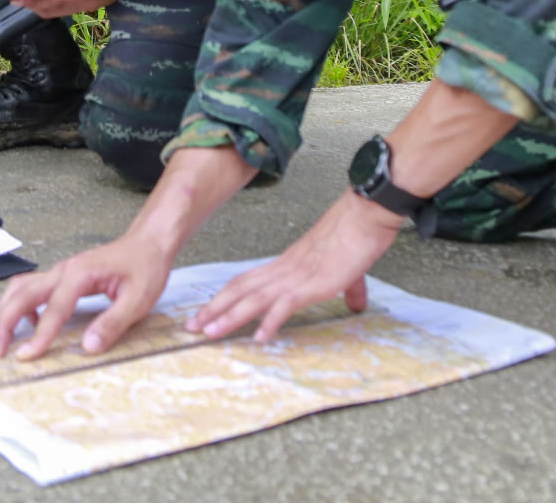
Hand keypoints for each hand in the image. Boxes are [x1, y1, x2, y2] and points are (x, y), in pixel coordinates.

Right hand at [0, 235, 172, 359]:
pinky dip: (21, 305)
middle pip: (22, 293)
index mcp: (80, 273)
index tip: (26, 356)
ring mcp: (61, 271)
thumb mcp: (138, 299)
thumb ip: (112, 323)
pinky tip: (30, 324)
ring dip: (7, 312)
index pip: (54, 308)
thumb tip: (89, 347)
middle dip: (5, 322)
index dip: (40, 335)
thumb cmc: (144, 266)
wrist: (147, 243)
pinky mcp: (63, 276)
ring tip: (2, 339)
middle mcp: (64, 270)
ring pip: (21, 288)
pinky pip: (32, 288)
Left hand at [187, 189, 404, 342]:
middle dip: (214, 310)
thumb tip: (356, 305)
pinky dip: (270, 321)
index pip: (245, 282)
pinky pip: (285, 305)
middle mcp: (283, 271)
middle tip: (191, 327)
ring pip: (253, 299)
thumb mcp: (347, 271)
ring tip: (210, 334)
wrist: (364, 218)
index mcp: (285, 266)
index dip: (223, 298)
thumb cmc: (354, 238)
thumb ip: (348, 289)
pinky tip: (260, 337)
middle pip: (239, 290)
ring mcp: (295, 277)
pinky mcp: (312, 284)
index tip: (206, 313)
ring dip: (230, 317)